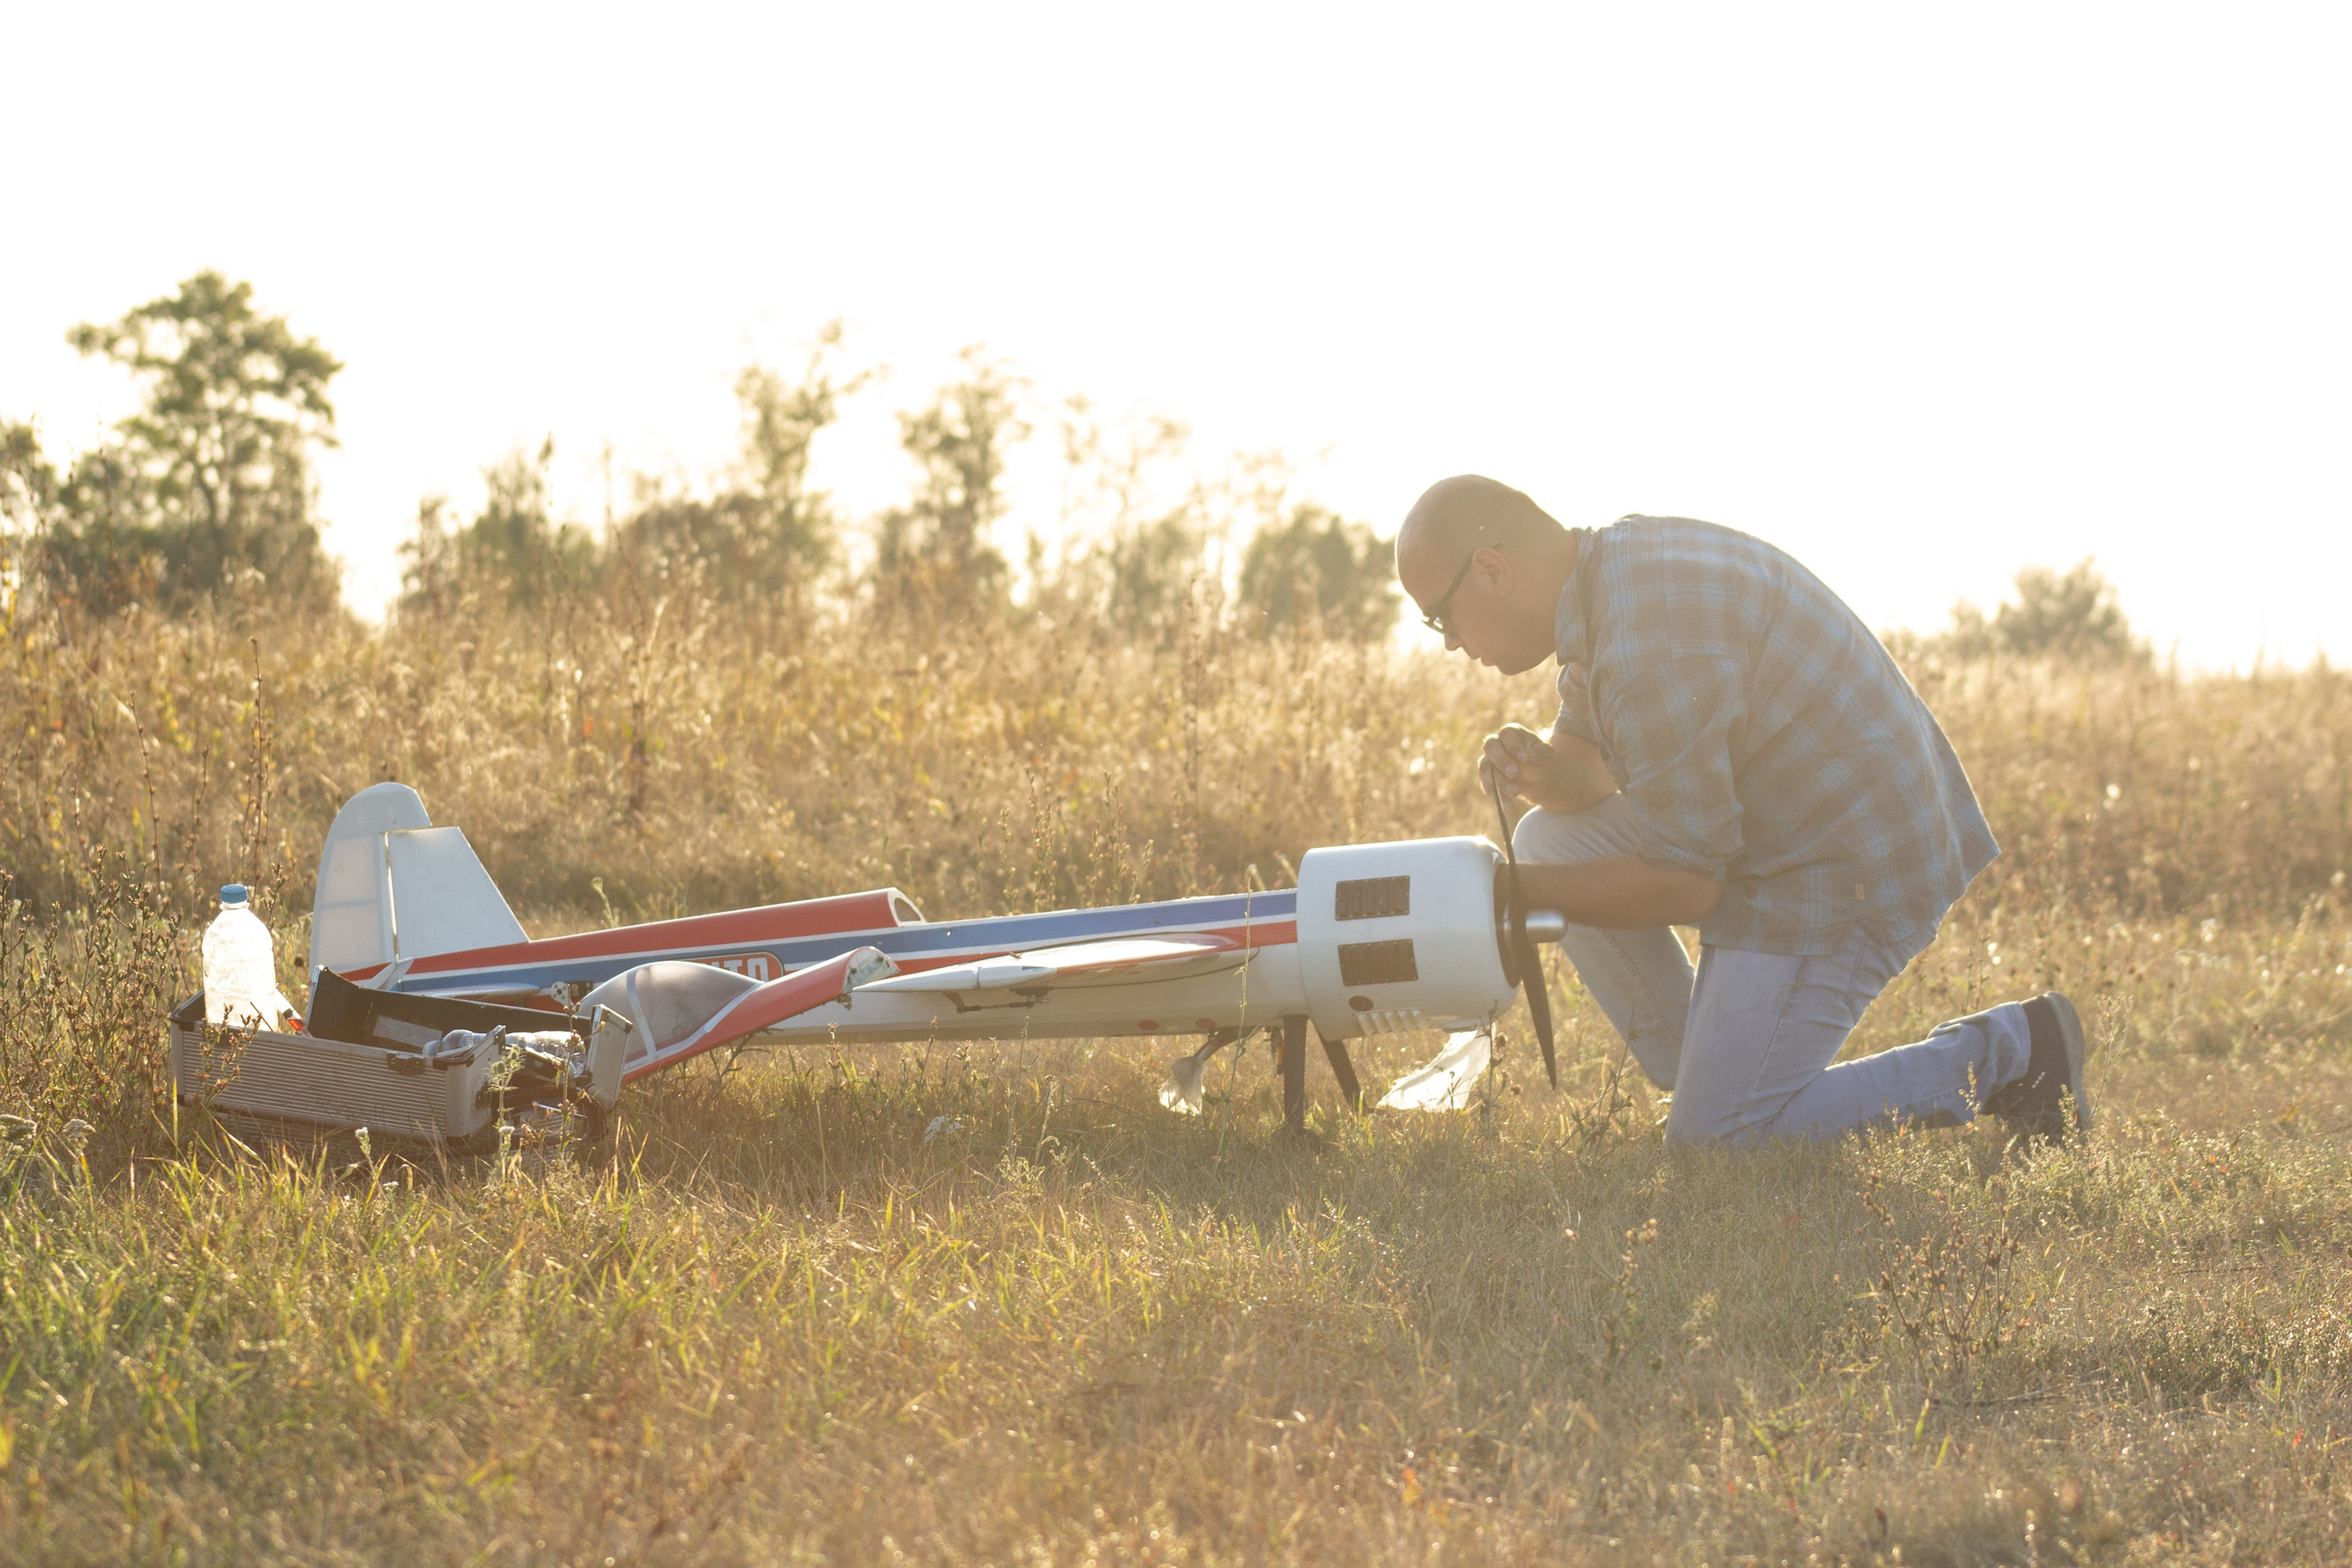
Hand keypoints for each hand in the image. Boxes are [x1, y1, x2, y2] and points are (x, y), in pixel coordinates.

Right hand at [1478, 724, 1616, 813]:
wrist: (1535, 775)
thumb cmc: (1540, 758)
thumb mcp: (1546, 754)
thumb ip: (1541, 752)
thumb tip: (1530, 758)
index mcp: (1511, 733)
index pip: (1506, 733)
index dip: (1513, 745)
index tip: (1525, 759)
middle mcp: (1496, 744)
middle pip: (1490, 746)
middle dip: (1501, 761)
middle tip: (1514, 774)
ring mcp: (1489, 761)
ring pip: (1486, 768)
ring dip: (1499, 781)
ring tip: (1516, 792)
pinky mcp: (1487, 778)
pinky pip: (1487, 786)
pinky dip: (1498, 796)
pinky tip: (1510, 805)